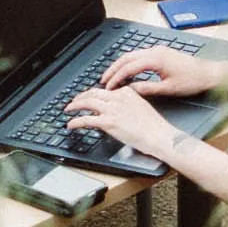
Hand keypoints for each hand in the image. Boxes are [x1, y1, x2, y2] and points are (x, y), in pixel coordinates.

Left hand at [62, 79, 179, 160]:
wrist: (159, 135)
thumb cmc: (154, 126)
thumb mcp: (141, 108)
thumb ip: (128, 105)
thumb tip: (117, 110)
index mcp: (127, 92)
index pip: (105, 90)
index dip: (93, 94)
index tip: (88, 98)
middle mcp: (118, 98)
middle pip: (93, 93)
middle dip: (80, 97)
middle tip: (74, 102)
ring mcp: (112, 109)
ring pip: (87, 102)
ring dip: (74, 106)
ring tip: (68, 110)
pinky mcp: (108, 122)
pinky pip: (86, 119)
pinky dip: (75, 121)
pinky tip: (71, 125)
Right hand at [100, 48, 226, 100]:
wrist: (209, 73)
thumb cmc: (192, 81)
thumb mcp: (169, 89)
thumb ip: (147, 88)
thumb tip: (131, 90)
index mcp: (156, 59)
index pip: (129, 67)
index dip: (117, 77)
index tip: (109, 87)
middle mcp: (155, 51)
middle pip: (127, 57)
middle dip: (113, 69)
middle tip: (103, 80)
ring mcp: (158, 50)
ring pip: (132, 55)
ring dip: (120, 65)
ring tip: (111, 77)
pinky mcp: (161, 52)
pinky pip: (140, 56)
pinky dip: (129, 63)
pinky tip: (127, 72)